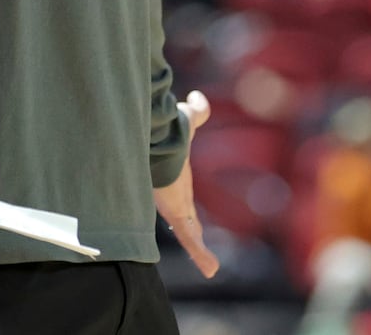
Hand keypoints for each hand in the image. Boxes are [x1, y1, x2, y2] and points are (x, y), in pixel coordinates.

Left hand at [153, 90, 219, 277]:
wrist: (159, 141)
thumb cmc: (170, 132)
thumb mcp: (187, 120)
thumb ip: (195, 111)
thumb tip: (197, 99)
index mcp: (178, 182)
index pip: (183, 202)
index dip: (187, 212)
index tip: (191, 223)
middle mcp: (177, 197)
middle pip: (187, 221)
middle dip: (193, 235)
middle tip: (200, 250)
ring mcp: (177, 208)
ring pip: (190, 234)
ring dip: (199, 252)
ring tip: (210, 269)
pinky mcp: (178, 214)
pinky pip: (191, 239)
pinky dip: (202, 255)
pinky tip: (211, 270)